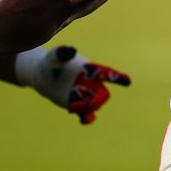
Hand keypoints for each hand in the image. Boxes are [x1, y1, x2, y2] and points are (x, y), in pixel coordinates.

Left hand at [15, 46, 130, 123]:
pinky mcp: (77, 104)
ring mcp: (85, 95)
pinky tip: (84, 120)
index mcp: (90, 70)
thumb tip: (71, 50)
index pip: (106, 73)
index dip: (117, 77)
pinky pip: (86, 113)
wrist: (43, 75)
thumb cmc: (52, 62)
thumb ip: (62, 53)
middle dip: (97, 101)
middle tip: (82, 105)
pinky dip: (87, 118)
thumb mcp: (55, 57)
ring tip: (72, 108)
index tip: (128, 82)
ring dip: (88, 108)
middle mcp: (91, 83)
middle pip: (102, 94)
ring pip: (95, 105)